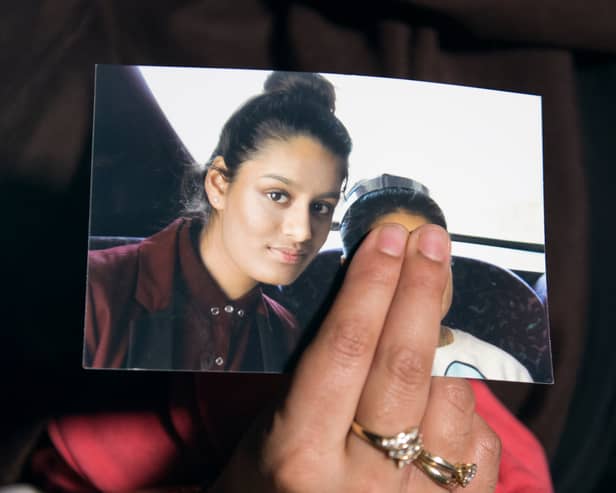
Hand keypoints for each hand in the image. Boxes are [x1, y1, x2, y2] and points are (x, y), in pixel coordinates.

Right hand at [210, 224, 500, 491]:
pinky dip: (465, 405)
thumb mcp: (271, 426)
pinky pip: (482, 444)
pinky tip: (443, 393)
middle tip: (431, 242)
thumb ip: (321, 373)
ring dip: (445, 351)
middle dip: (423, 290)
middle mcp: (360, 483)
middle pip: (406, 365)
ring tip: (427, 331)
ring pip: (453, 399)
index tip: (389, 238)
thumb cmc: (271, 483)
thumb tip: (377, 297)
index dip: (373, 284)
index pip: (345, 348)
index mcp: (299, 453)